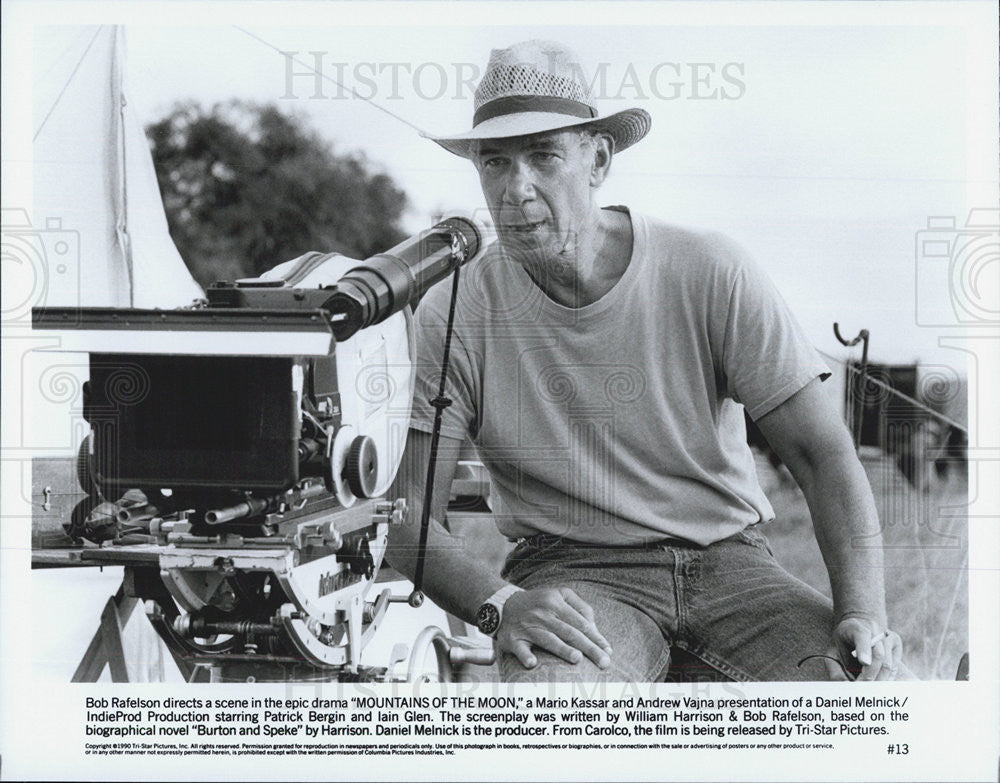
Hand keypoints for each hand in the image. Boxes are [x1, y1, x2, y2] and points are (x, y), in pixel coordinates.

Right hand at [497, 587, 612, 669]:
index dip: (596, 637)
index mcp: (555, 603)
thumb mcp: (559, 595)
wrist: (502, 604)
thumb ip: (580, 607)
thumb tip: (595, 628)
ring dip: (562, 649)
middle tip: (604, 662)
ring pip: (548, 639)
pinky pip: (519, 648)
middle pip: (569, 632)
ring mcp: (527, 627)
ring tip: (577, 658)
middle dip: (588, 647)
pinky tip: (532, 663)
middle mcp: (542, 614)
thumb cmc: (539, 603)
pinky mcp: (512, 639)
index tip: (608, 650)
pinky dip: (525, 655)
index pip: (580, 622)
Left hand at [829, 616, 902, 680]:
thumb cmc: (845, 643)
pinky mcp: (895, 641)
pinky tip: (877, 682)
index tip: (864, 662)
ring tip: (868, 688)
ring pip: (888, 663)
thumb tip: (843, 683)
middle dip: (869, 675)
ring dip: (878, 679)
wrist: (859, 627)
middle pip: (878, 654)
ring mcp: (886, 634)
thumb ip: (835, 666)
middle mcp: (873, 628)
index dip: (864, 649)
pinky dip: (886, 678)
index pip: (861, 635)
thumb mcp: (833, 651)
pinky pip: (895, 666)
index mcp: (854, 627)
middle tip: (860, 687)